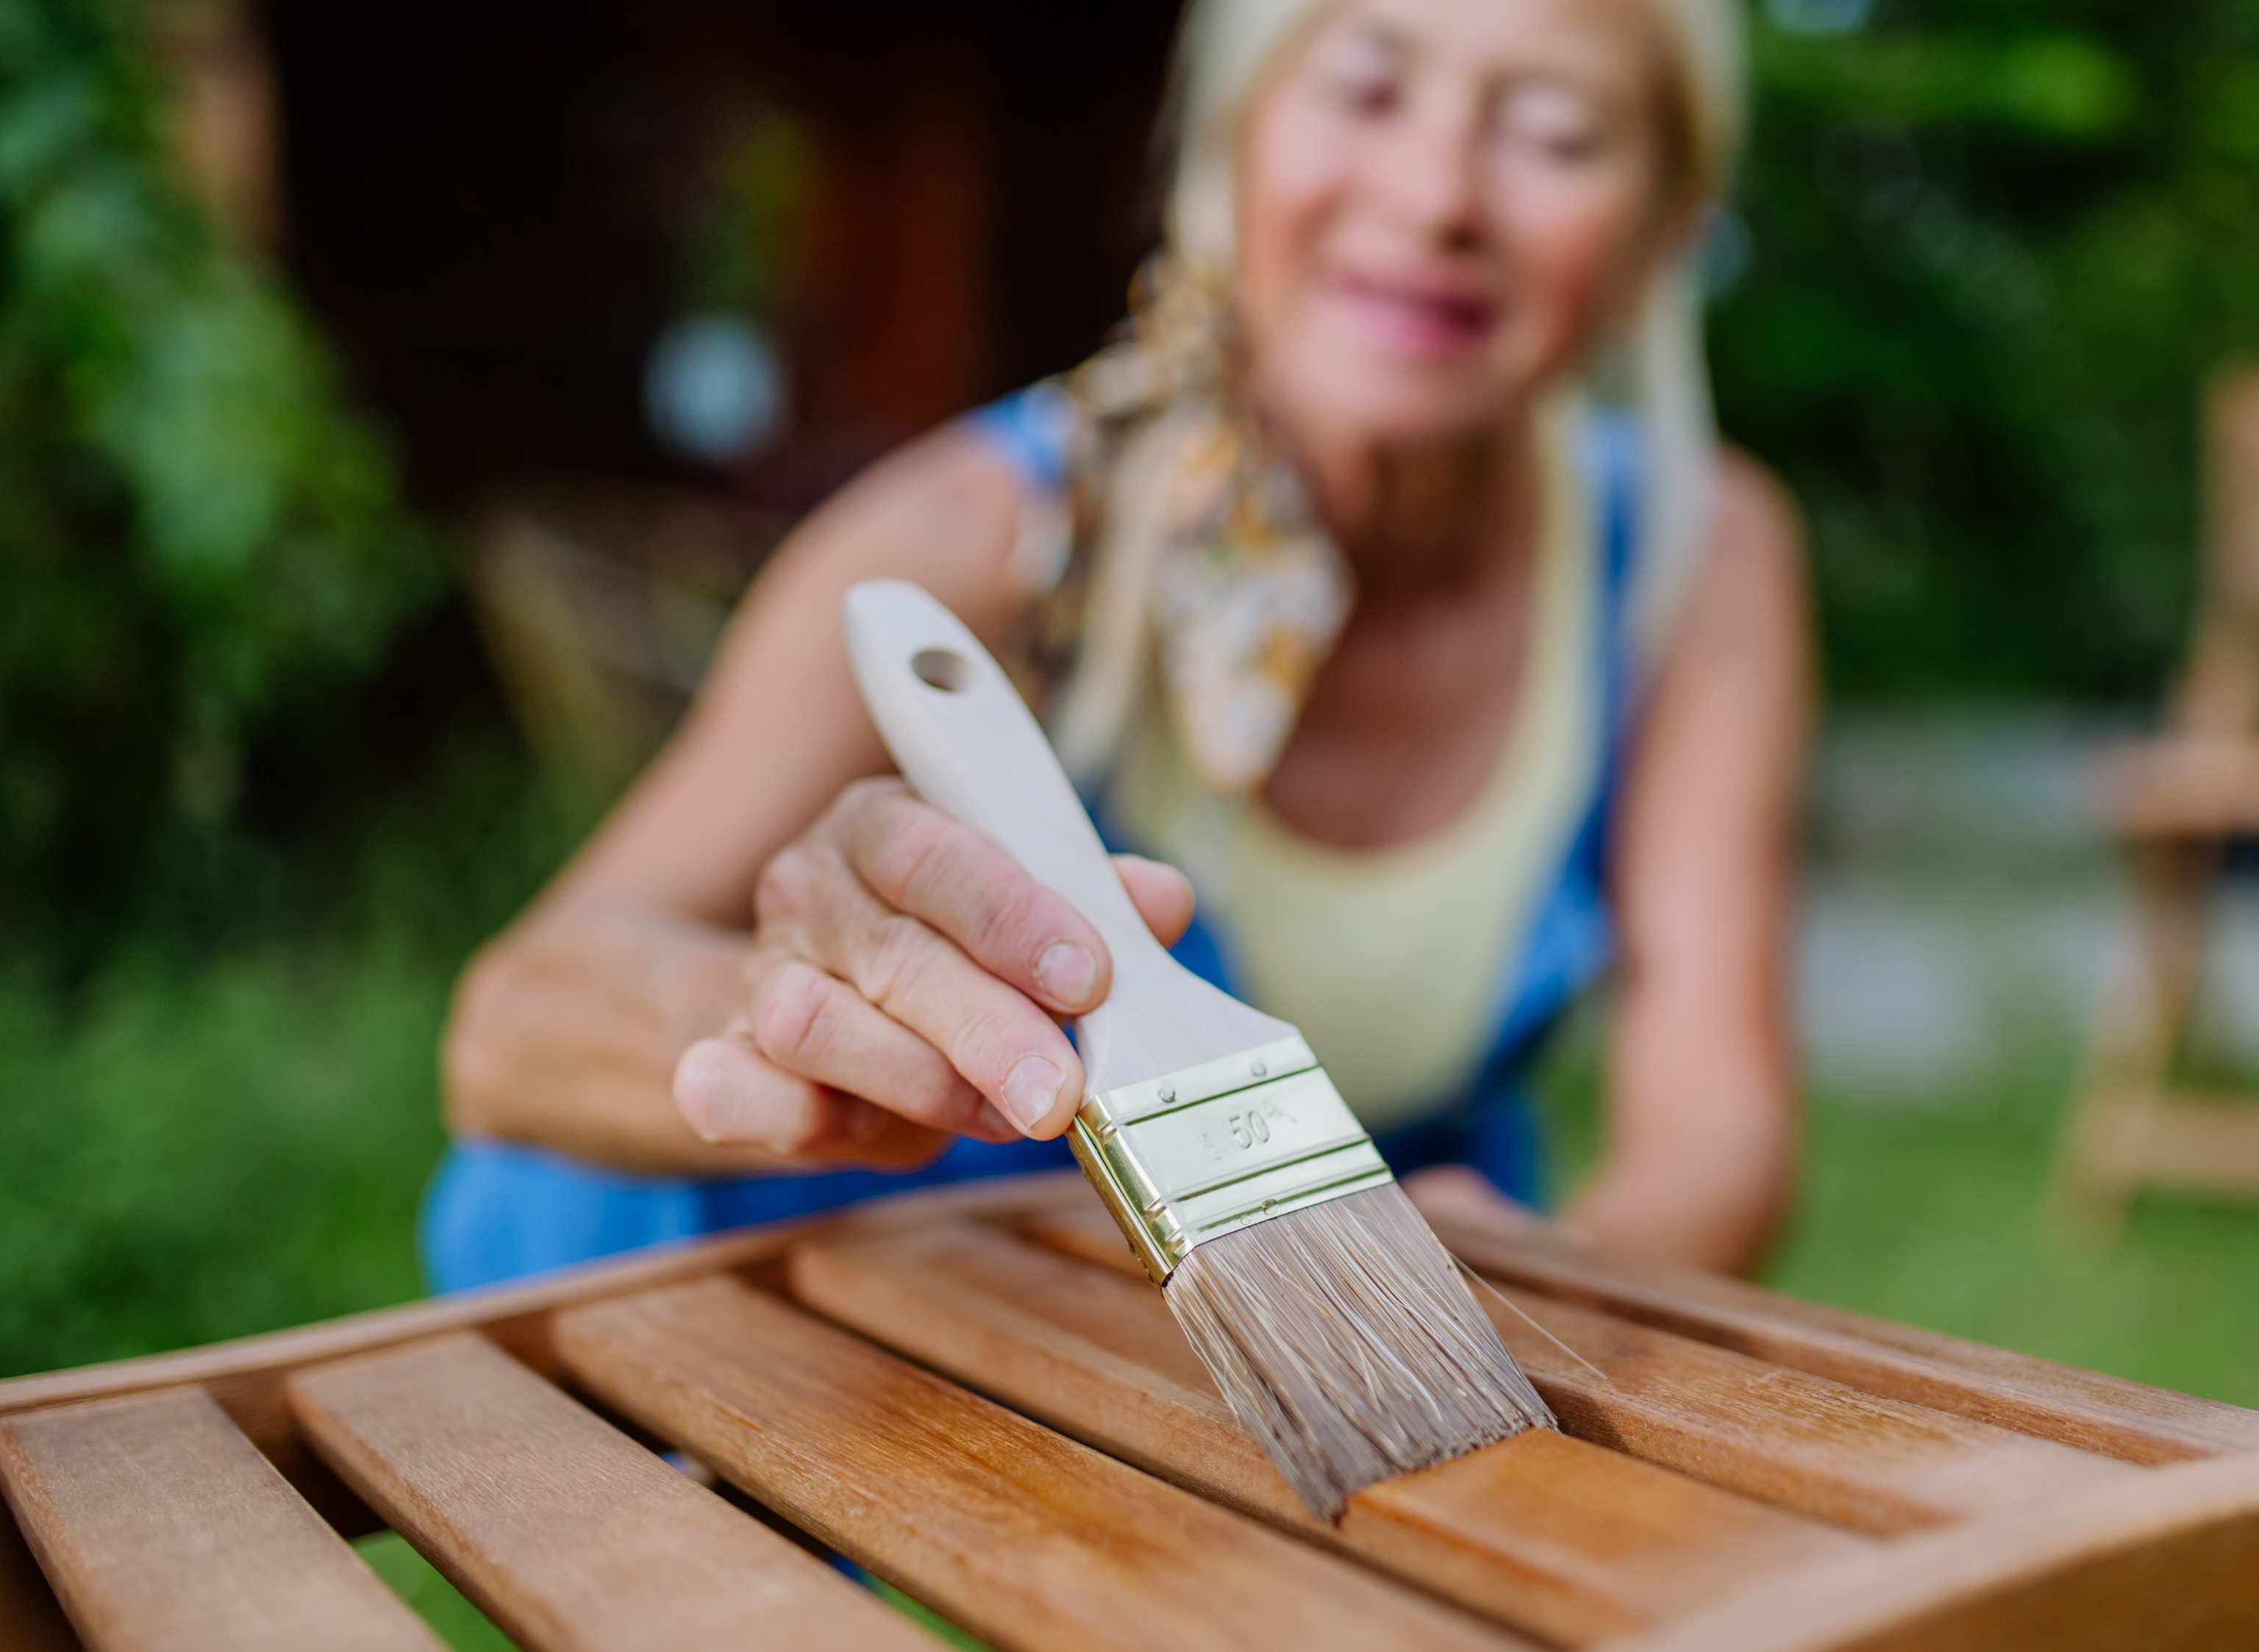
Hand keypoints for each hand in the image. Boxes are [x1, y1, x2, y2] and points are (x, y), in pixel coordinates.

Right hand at [672, 777, 1194, 1168]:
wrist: (824, 994)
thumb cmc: (953, 947)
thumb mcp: (1026, 911)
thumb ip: (1092, 900)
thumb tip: (1160, 899)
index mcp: (881, 823)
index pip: (937, 852)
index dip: (1013, 916)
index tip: (1087, 977)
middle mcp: (808, 887)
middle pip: (891, 951)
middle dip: (988, 1028)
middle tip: (1060, 1093)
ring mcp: (757, 975)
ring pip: (813, 1024)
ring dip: (919, 1081)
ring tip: (1002, 1117)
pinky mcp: (724, 1060)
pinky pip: (728, 1089)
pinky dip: (789, 1116)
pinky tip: (866, 1132)